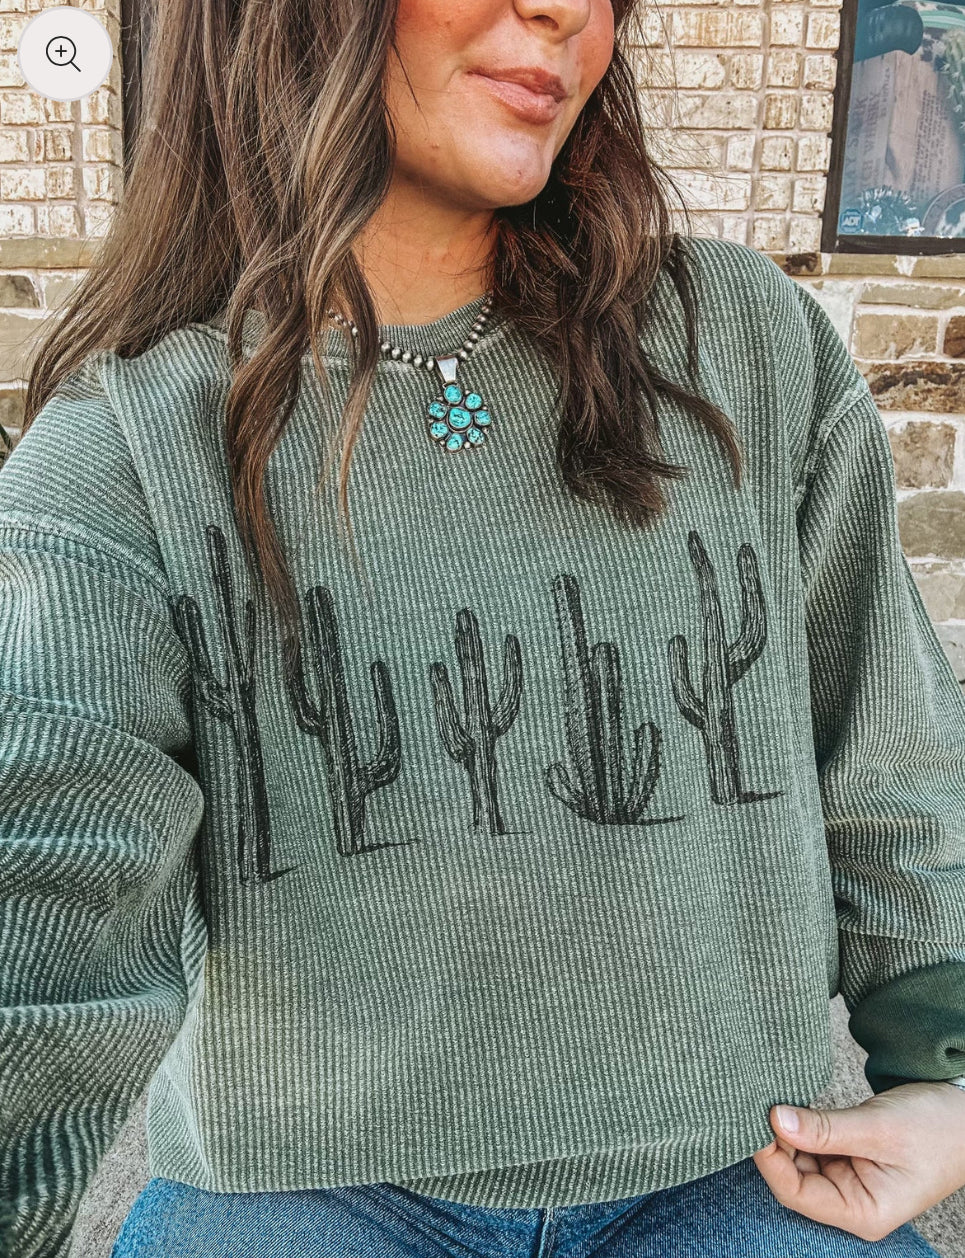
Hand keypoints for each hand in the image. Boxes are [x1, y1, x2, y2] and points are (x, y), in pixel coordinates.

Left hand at [751, 1081, 964, 1241]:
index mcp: (864, 1212)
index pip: (797, 1194)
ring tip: (773, 1101)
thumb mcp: (879, 1128)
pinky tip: (791, 1106)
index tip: (756, 1123)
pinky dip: (800, 1127)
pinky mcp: (849, 1158)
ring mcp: (850, 1180)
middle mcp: (853, 1202)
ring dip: (786, 1133)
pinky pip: (813, 1146)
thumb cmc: (937, 1129)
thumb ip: (826, 1129)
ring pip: (800, 1160)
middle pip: (794, 1178)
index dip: (771, 1160)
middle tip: (758, 1105)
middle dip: (775, 1144)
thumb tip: (776, 1120)